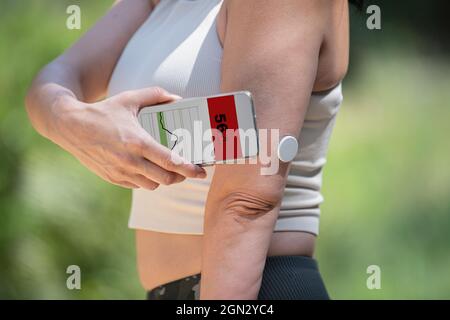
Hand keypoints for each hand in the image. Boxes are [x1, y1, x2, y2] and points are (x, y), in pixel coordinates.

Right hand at [51, 87, 205, 189]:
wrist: (69, 126)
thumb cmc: (102, 111)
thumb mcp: (128, 99)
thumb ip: (155, 95)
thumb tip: (177, 98)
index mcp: (138, 142)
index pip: (171, 162)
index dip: (190, 169)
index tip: (202, 171)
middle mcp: (130, 161)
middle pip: (166, 179)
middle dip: (181, 177)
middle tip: (188, 170)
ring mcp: (120, 172)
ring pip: (153, 185)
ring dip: (164, 179)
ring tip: (169, 169)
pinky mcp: (112, 178)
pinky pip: (137, 185)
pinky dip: (147, 180)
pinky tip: (148, 169)